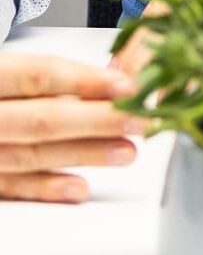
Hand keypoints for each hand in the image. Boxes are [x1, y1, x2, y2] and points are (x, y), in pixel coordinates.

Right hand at [0, 54, 139, 201]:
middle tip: (138, 120)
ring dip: (83, 155)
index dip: (86, 81)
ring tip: (127, 152)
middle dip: (96, 122)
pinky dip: (45, 189)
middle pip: (40, 119)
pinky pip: (9, 187)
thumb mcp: (7, 66)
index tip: (128, 86)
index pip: (38, 75)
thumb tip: (114, 85)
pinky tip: (80, 189)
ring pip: (30, 155)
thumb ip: (47, 76)